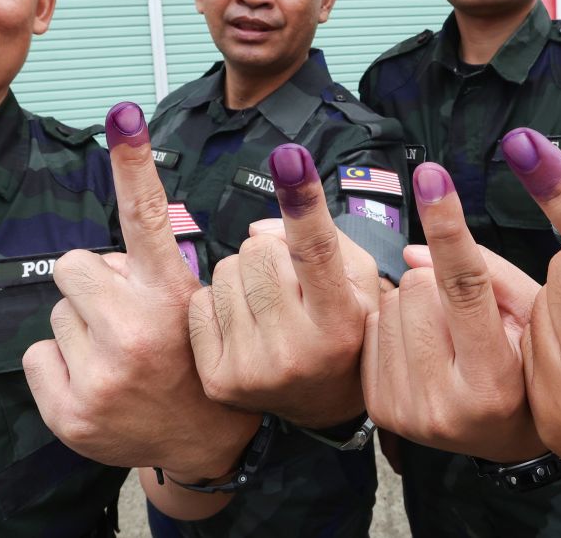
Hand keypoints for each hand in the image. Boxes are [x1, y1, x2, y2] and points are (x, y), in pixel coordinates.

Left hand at [23, 102, 258, 480]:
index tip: (124, 113)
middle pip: (76, 264)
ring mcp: (101, 376)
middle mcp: (136, 332)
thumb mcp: (195, 307)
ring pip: (56, 312)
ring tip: (118, 354)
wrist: (205, 440)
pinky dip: (60, 366)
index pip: (146, 216)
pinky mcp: (71, 412)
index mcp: (172, 297)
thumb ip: (153, 271)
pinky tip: (97, 381)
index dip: (134, 161)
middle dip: (93, 283)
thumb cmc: (194, 357)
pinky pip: (38, 355)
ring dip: (81, 326)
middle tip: (125, 317)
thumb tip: (104, 257)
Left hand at [188, 143, 380, 428]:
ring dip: (241, 275)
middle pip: (258, 251)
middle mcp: (296, 350)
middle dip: (269, 251)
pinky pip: (198, 302)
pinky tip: (243, 325)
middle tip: (287, 278)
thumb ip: (324, 240)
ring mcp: (252, 369)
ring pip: (223, 272)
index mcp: (339, 322)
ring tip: (266, 304)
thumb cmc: (346, 328)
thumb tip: (258, 228)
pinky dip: (217, 302)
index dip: (303, 201)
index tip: (291, 157)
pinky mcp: (218, 379)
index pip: (316, 250)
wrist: (323, 403)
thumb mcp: (361, 282)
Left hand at [363, 162, 543, 461]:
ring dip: (414, 304)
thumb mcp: (537, 319)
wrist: (506, 438)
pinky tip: (422, 349)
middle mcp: (446, 406)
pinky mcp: (380, 409)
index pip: (465, 287)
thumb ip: (491, 275)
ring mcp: (406, 413)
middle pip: (418, 288)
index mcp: (494, 383)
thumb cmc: (530, 365)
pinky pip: (370, 328)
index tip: (432, 177)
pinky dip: (395, 325)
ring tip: (446, 335)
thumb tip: (413, 251)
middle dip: (438, 283)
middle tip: (465, 313)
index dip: (449, 226)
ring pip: (390, 303)